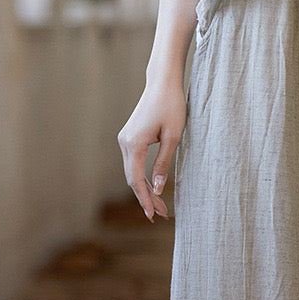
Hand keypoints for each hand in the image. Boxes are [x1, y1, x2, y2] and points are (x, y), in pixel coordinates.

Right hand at [117, 79, 186, 221]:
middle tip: (161, 216)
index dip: (144, 199)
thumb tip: (157, 189)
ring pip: (132, 173)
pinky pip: (134, 164)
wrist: (163, 83)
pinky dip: (142, 178)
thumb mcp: (173, 137)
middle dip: (146, 199)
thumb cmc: (172, 106)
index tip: (152, 215)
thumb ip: (163, 164)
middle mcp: (125, 142)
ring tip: (160, 207)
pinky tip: (152, 189)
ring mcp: (125, 140)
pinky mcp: (130, 138)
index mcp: (134, 143)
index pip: (136, 179)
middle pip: (132, 179)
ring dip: (145, 190)